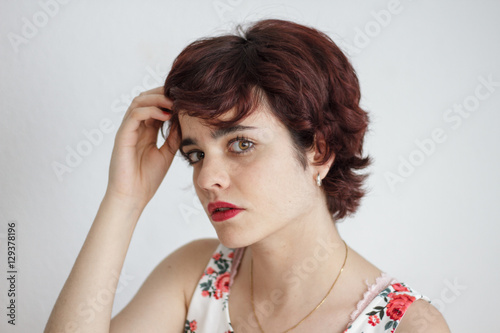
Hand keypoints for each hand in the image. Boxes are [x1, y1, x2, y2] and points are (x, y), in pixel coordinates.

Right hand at [105, 86, 178, 209]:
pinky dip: (150, 110)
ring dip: (157, 98)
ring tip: (174, 103)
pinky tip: (165, 115)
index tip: (185, 100)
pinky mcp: (122, 136)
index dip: (168, 100)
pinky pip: (135, 115)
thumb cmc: (146, 179)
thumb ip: (173, 137)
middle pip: (145, 98)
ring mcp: (127, 130)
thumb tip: (185, 121)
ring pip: (138, 102)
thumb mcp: (166, 153)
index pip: (155, 106)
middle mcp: (135, 128)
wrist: (132, 197)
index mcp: (145, 132)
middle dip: (162, 93)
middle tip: (180, 95)